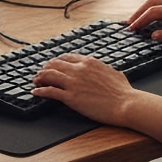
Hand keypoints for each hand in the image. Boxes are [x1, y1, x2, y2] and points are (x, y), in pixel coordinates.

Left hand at [31, 54, 161, 137]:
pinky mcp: (71, 97)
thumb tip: (104, 69)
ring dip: (39, 78)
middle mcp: (79, 69)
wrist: (126, 104)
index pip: (66, 57)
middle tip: (40, 74)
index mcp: (89, 62)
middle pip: (54, 64)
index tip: (53, 66)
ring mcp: (74, 83)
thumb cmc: (124, 91)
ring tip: (35, 82)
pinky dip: (40, 91)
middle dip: (45, 68)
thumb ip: (104, 69)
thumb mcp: (113, 73)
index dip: (57, 61)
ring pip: (49, 75)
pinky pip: (50, 91)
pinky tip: (35, 92)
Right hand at [126, 0, 161, 48]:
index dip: (140, 21)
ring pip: (158, 1)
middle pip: (152, 2)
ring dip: (146, 9)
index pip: (153, 12)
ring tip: (137, 19)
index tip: (131, 29)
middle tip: (129, 23)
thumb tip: (153, 35)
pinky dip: (155, 9)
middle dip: (138, 12)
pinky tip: (153, 17)